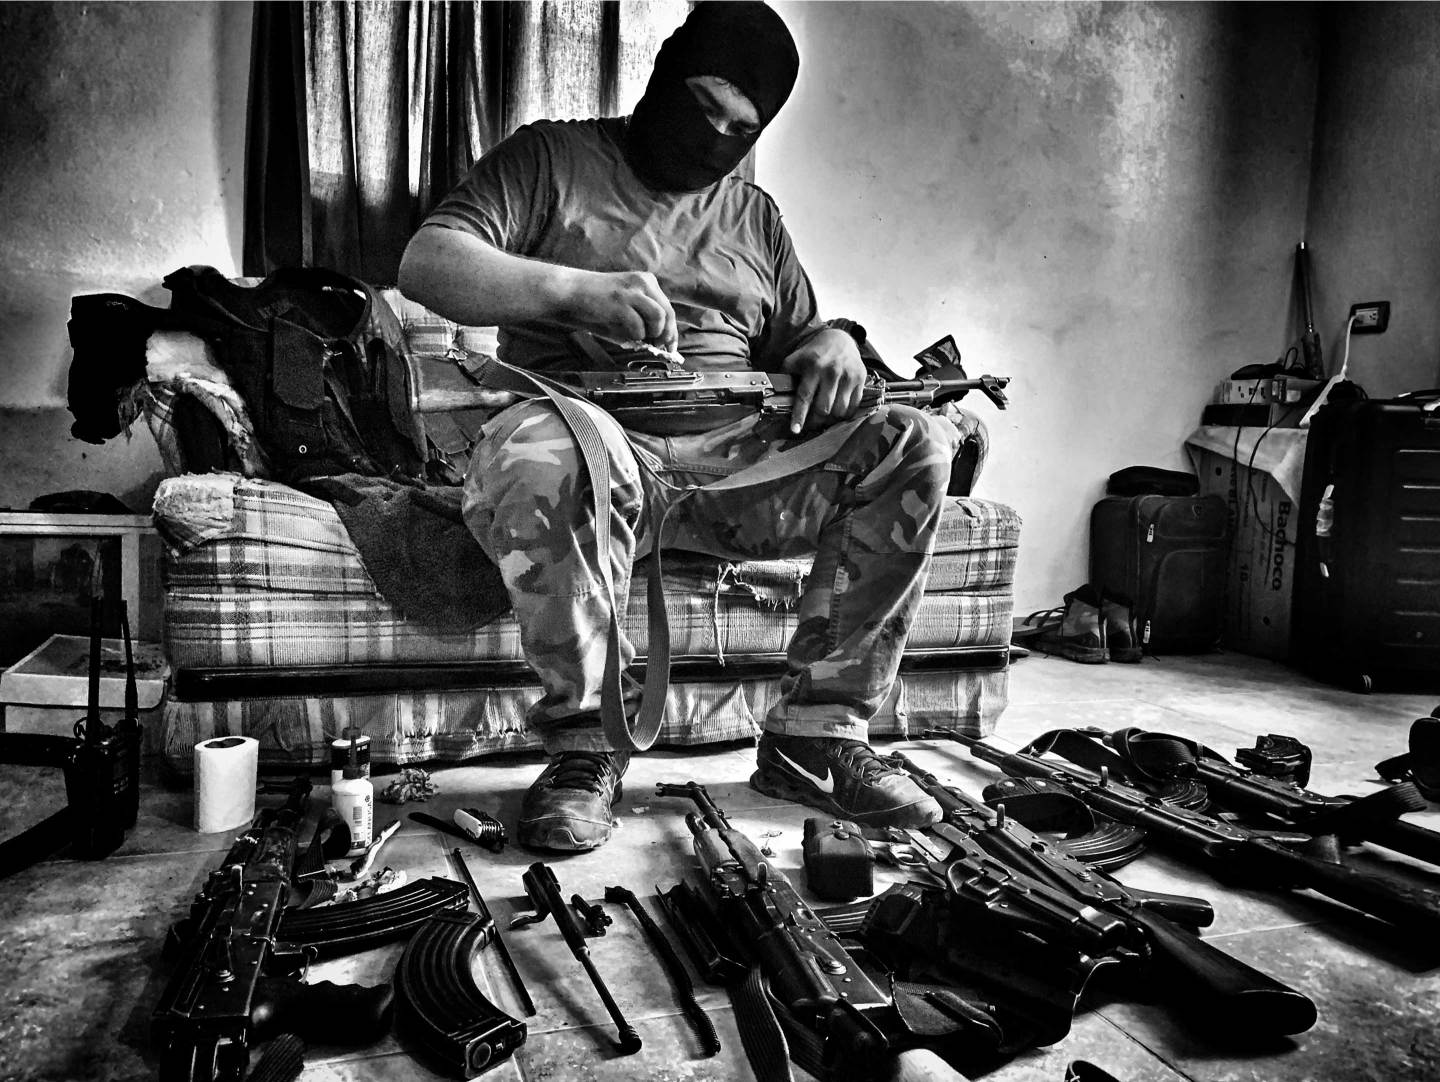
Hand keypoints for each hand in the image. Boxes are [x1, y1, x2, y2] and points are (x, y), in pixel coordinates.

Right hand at [560, 269, 678, 353]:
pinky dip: (635, 335)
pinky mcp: (620, 302)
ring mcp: (632, 291)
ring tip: (640, 338)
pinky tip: (626, 336)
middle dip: (666, 335)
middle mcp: (643, 283)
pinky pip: (638, 324)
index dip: (672, 330)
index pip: (668, 308)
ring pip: (659, 317)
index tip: (671, 346)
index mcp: (646, 282)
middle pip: (668, 312)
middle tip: (660, 348)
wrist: (570, 292)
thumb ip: (641, 323)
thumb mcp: (624, 309)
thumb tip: (656, 344)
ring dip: (652, 333)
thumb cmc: (595, 303)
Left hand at [781, 328, 867, 433]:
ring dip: (830, 419)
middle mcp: (832, 371)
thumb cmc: (814, 354)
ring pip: (839, 411)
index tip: (795, 430)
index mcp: (813, 366)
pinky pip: (853, 407)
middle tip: (810, 422)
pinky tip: (837, 410)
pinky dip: (844, 414)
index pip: (805, 396)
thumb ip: (786, 376)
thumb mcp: (796, 359)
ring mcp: (849, 375)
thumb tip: (775, 396)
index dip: (799, 415)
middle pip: (823, 408)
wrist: (840, 339)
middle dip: (815, 420)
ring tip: (824, 416)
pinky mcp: (861, 379)